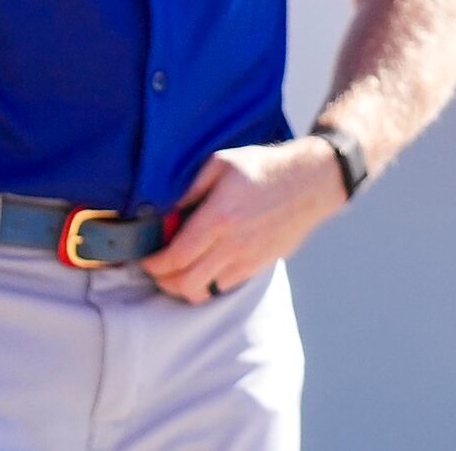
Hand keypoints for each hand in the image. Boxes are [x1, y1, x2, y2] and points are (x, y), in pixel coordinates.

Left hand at [140, 139, 348, 302]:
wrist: (310, 183)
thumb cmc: (263, 168)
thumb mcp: (221, 164)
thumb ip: (189, 188)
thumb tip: (164, 211)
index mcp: (219, 217)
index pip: (176, 257)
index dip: (154, 264)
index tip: (146, 258)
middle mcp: (232, 245)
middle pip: (185, 283)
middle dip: (163, 280)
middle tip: (156, 267)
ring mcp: (247, 259)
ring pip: (203, 292)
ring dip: (182, 287)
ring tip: (176, 272)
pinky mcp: (258, 267)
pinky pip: (223, 287)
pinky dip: (206, 285)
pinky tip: (202, 268)